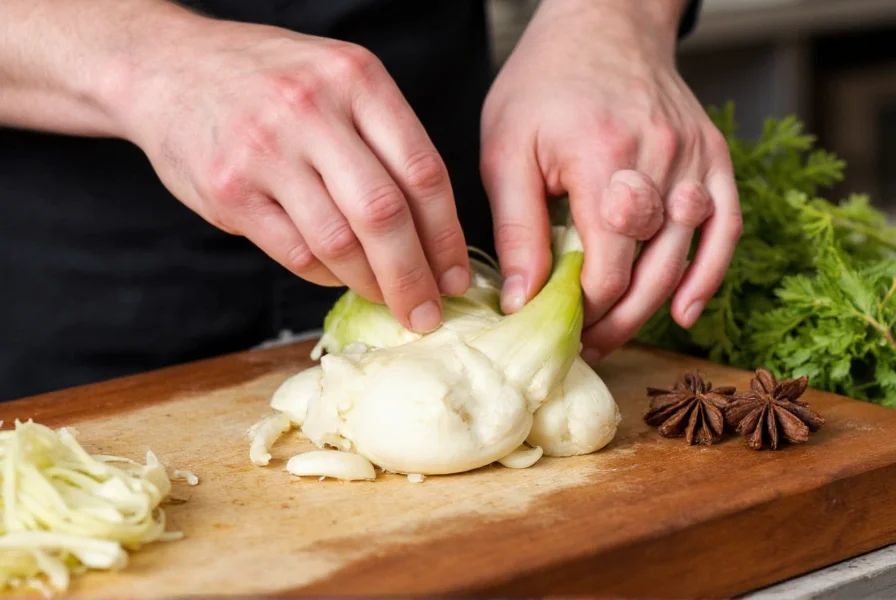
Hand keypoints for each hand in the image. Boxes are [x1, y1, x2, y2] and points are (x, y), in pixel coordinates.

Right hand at [119, 16, 469, 332]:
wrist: (166, 67)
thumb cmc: (267, 81)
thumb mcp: (336, 80)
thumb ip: (383, 139)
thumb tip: (433, 231)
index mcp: (356, 79)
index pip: (422, 172)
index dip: (447, 236)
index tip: (456, 277)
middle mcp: (312, 110)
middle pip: (385, 215)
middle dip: (414, 277)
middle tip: (426, 314)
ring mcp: (266, 151)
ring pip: (339, 243)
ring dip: (369, 282)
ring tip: (383, 296)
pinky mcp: (229, 191)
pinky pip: (295, 252)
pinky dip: (325, 274)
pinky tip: (336, 274)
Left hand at [480, 0, 741, 358]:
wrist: (602, 23)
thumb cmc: (543, 84)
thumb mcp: (506, 149)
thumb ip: (516, 227)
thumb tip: (520, 299)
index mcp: (603, 158)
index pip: (606, 263)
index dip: (584, 308)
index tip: (558, 327)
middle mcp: (660, 160)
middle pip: (650, 269)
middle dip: (616, 320)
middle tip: (586, 348)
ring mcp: (694, 158)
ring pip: (686, 255)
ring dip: (653, 307)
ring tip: (616, 337)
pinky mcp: (713, 155)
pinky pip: (727, 225)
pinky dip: (711, 273)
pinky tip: (686, 311)